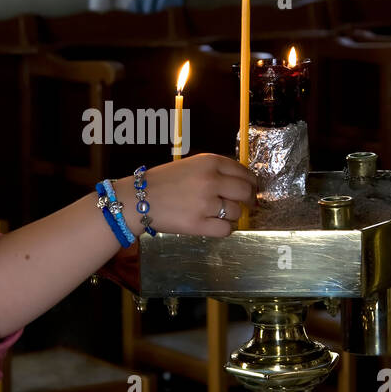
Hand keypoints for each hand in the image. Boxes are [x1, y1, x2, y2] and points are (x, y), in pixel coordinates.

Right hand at [116, 154, 257, 238]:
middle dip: (250, 199)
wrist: (138, 199)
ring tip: (220, 214)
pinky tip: (215, 224)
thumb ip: (215, 170)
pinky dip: (224, 229)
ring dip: (233, 215)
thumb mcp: (191, 165)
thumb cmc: (163, 181)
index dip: (251, 182)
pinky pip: (226, 229)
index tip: (252, 188)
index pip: (243, 172)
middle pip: (245, 192)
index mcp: (209, 162)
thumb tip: (242, 182)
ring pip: (236, 212)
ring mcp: (206, 203)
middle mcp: (210, 180)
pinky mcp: (199, 224)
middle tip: (249, 204)